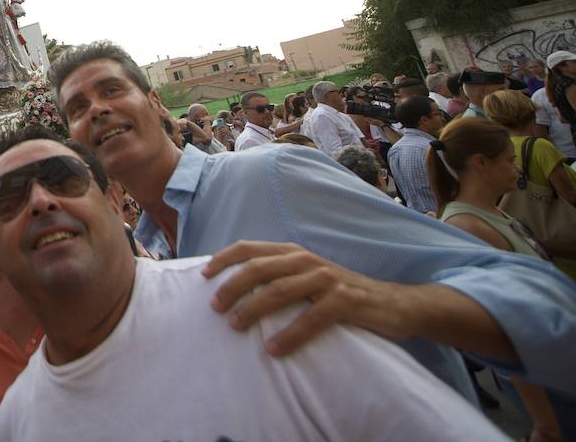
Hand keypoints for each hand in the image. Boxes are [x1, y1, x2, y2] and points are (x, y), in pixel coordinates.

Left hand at [202, 241, 404, 355]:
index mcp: (293, 253)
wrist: (394, 303)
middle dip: (232, 286)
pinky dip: (289, 335)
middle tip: (214, 307)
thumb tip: (235, 288)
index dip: (224, 259)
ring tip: (234, 326)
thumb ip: (278, 276)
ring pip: (279, 291)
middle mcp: (306, 261)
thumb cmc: (340, 293)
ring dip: (252, 309)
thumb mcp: (306, 278)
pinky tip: (273, 349)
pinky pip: (311, 318)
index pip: (250, 248)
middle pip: (258, 268)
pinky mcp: (345, 301)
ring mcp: (326, 279)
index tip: (203, 275)